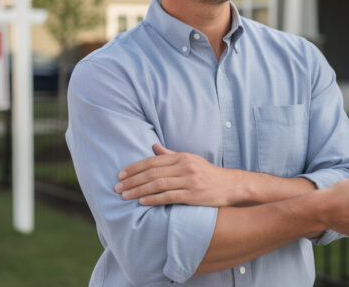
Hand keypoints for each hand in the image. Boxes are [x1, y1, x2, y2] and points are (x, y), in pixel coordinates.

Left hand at [115, 144, 237, 205]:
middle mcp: (184, 166)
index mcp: (182, 157)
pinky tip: (142, 202)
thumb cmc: (207, 174)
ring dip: (138, 190)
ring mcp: (189, 181)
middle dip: (132, 180)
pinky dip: (153, 199)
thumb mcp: (190, 160)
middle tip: (117, 187)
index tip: (121, 175)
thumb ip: (170, 155)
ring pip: (157, 184)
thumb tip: (153, 147)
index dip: (135, 168)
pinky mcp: (193, 195)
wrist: (230, 186)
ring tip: (125, 195)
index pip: (153, 161)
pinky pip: (169, 197)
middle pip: (152, 172)